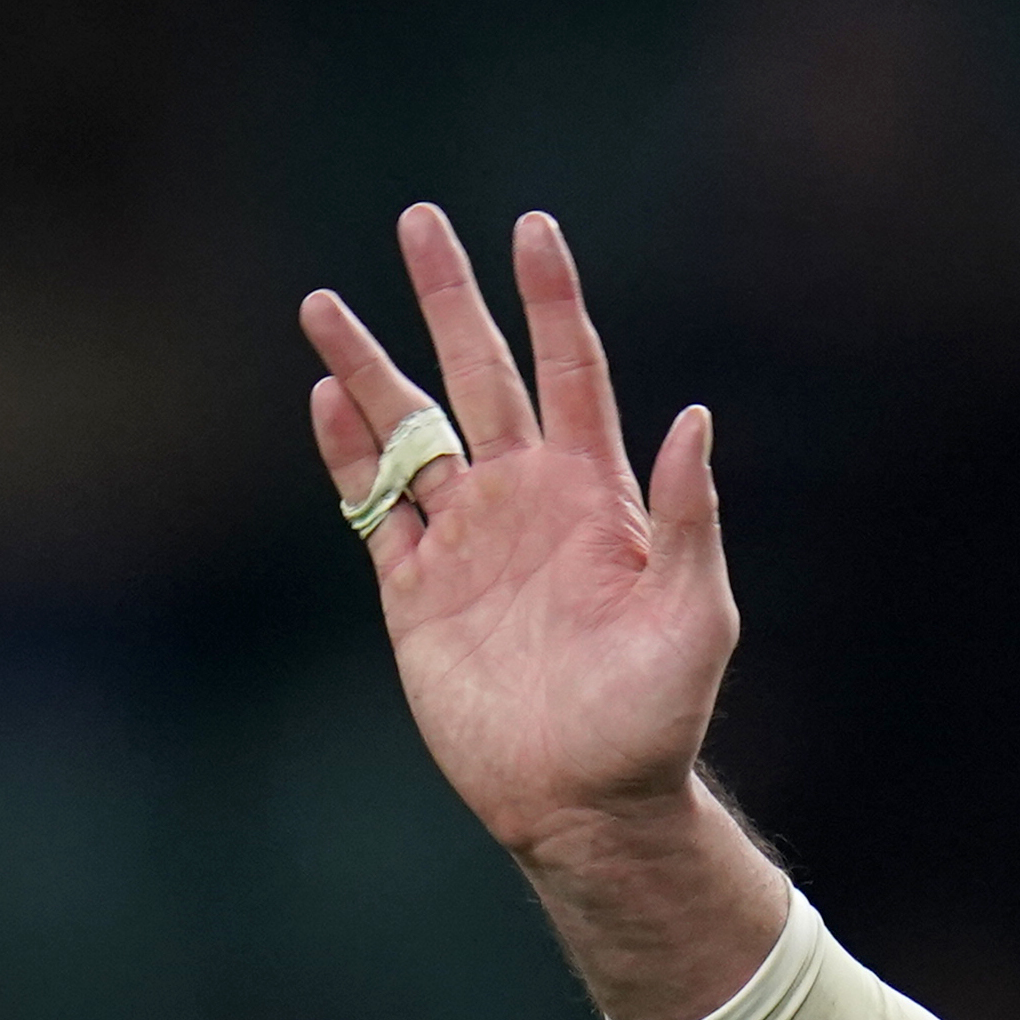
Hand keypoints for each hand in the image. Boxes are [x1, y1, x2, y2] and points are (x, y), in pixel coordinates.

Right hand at [303, 206, 731, 869]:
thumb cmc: (658, 713)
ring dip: (370, 368)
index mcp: (594, 493)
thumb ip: (689, 517)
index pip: (570, 369)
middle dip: (447, 298)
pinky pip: (375, 508)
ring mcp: (466, 542)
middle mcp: (525, 500)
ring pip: (410, 431)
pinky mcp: (415, 593)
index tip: (531, 226)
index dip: (551, 299)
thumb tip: (694, 416)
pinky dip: (349, 456)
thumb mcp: (697, 615)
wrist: (587, 799)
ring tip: (323, 304)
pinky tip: (327, 401)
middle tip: (417, 219)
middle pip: (479, 374)